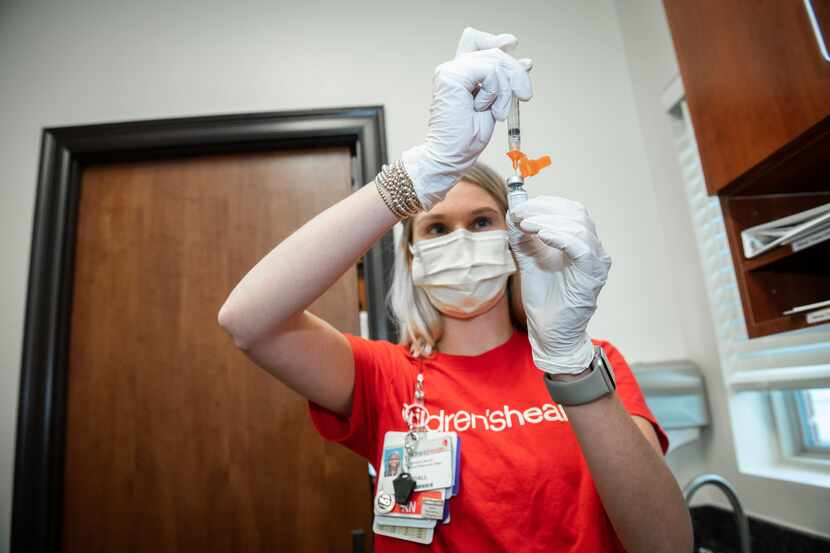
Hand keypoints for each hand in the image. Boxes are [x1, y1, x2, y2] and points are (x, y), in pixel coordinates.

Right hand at [401, 29, 532, 210]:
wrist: (449, 157)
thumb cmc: (467, 139)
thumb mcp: (494, 104)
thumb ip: (504, 82)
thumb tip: (526, 61)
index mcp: (459, 74)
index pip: (476, 40)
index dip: (496, 40)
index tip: (514, 44)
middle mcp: (452, 69)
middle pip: (492, 51)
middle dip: (514, 71)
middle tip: (525, 95)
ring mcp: (449, 71)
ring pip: (494, 61)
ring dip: (506, 89)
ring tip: (499, 112)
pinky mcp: (451, 76)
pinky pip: (489, 71)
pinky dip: (496, 91)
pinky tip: (486, 109)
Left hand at [506, 196, 611, 374]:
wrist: (550, 332)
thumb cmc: (544, 299)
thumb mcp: (529, 260)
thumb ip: (523, 238)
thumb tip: (512, 213)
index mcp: (580, 243)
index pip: (570, 210)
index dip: (546, 203)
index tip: (520, 207)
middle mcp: (593, 249)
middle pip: (576, 213)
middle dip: (545, 208)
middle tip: (520, 213)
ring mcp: (596, 262)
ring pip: (579, 226)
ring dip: (549, 220)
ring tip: (526, 225)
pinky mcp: (592, 275)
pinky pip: (580, 247)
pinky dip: (559, 236)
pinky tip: (540, 235)